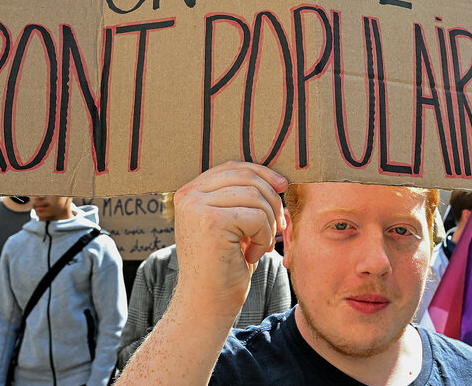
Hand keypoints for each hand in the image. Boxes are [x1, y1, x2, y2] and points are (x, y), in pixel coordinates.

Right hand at [172, 161, 287, 315]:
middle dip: (272, 200)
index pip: (234, 167)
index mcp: (191, 191)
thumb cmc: (224, 265)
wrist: (206, 304)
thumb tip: (278, 179)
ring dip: (268, 223)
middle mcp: (189, 195)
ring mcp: (197, 207)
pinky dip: (264, 237)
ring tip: (260, 245)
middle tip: (278, 226)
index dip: (264, 175)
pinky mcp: (210, 223)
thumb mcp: (232, 224)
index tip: (282, 189)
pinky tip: (251, 255)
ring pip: (256, 196)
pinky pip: (257, 217)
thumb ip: (242, 198)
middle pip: (247, 177)